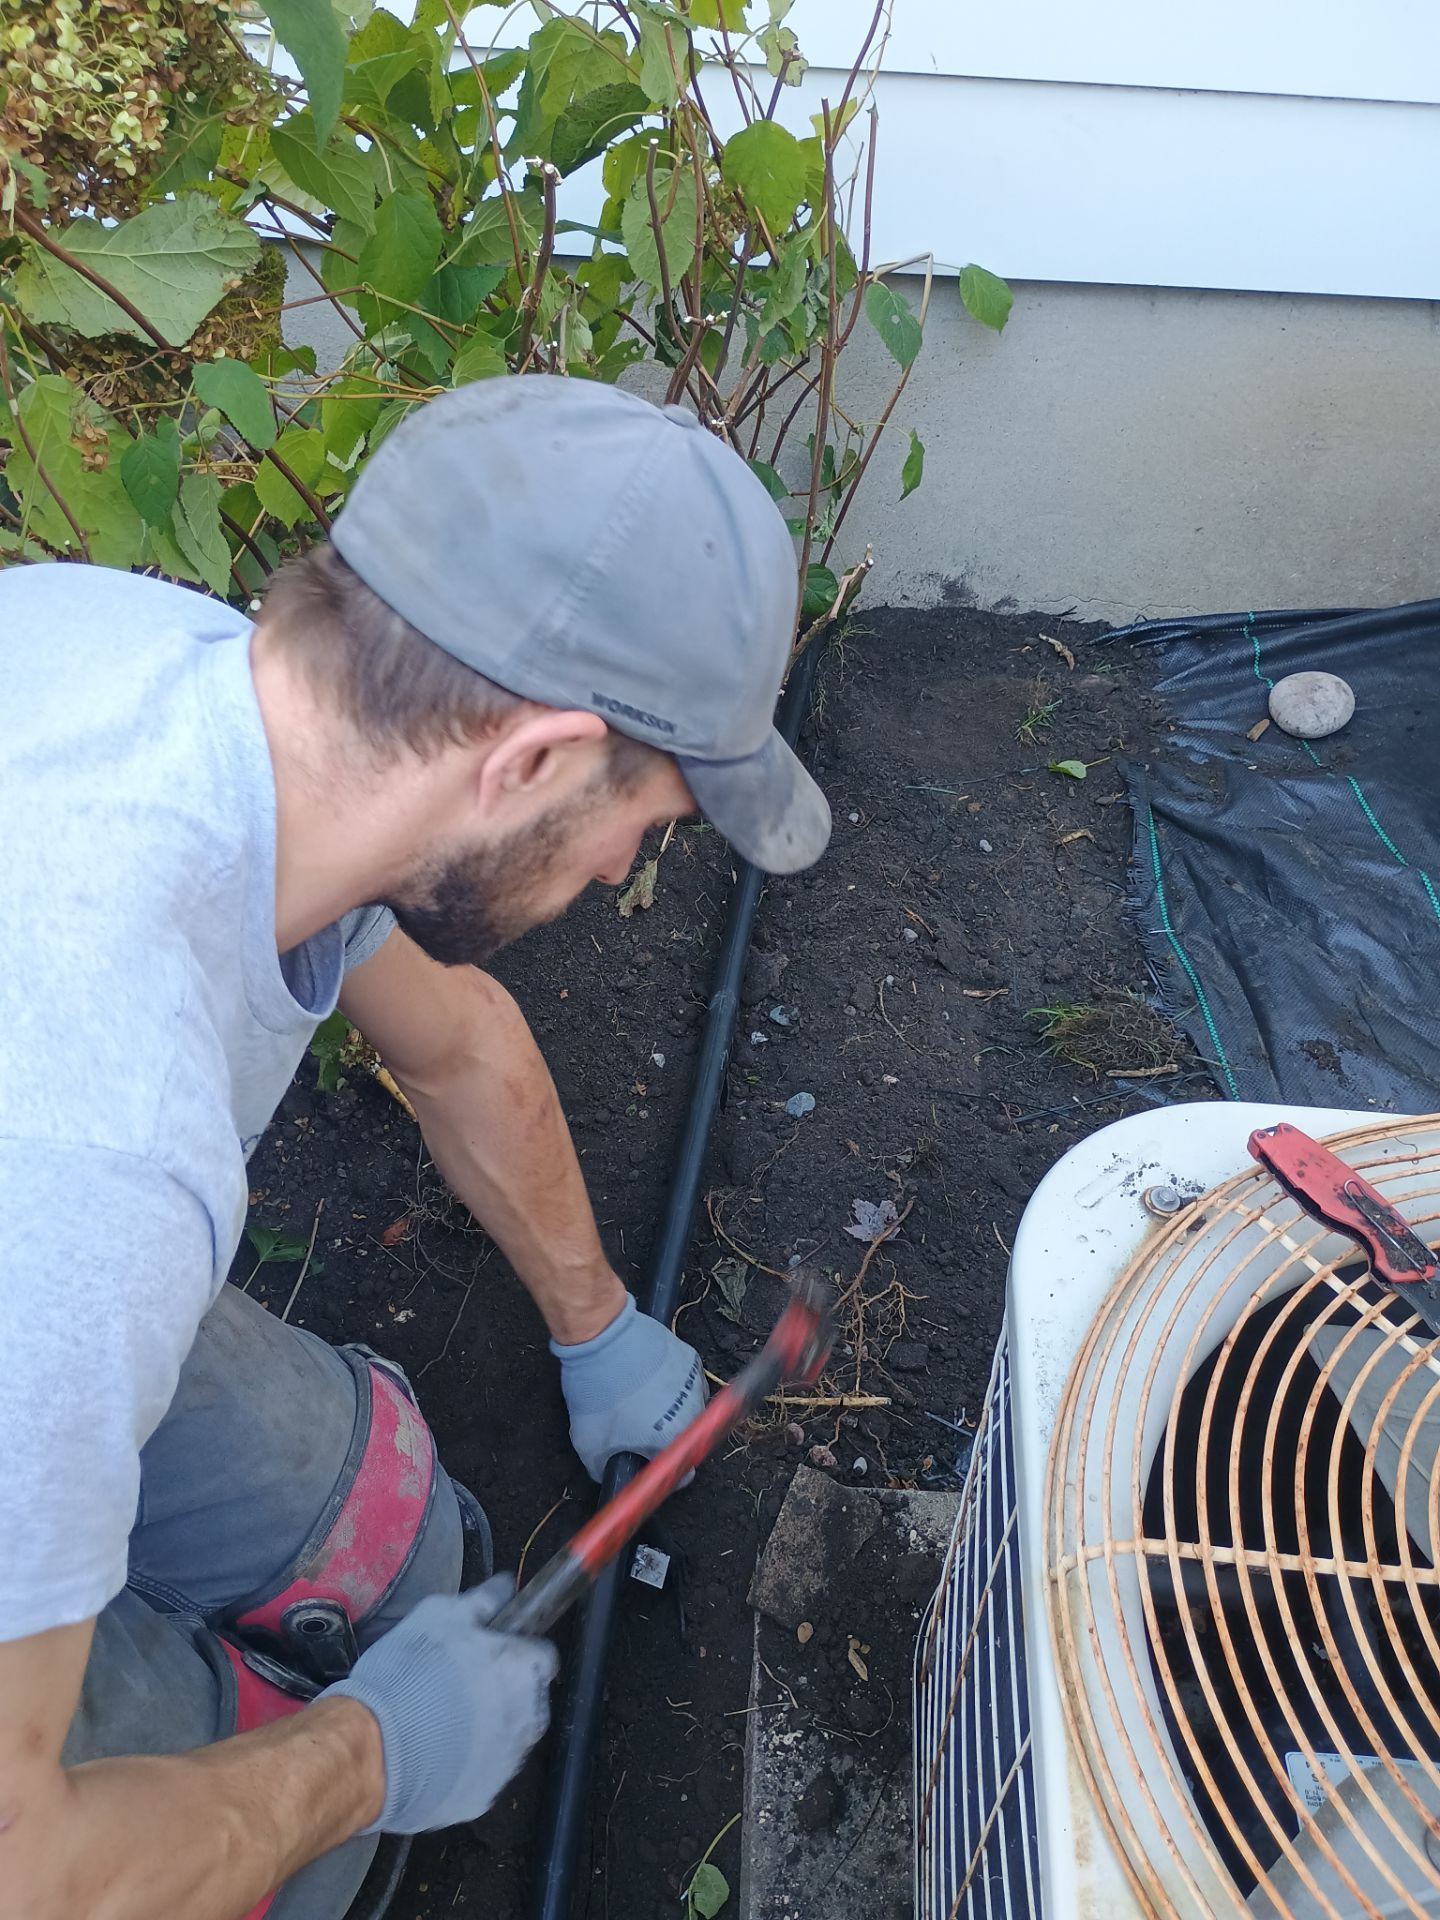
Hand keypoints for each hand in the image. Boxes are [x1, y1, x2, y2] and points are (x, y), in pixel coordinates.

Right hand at [323, 1576, 555, 1833]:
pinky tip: (434, 1753)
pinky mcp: (484, 1798)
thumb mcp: (438, 1615)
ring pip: (507, 1736)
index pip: (543, 1655)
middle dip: (503, 1691)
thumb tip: (505, 1589)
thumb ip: (483, 1601)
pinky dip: (467, 1763)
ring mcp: (508, 1763)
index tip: (490, 1653)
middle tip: (459, 1686)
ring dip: (487, 1727)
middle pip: (528, 1698)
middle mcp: (528, 1718)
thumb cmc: (406, 1676)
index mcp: (522, 1669)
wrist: (370, 1751)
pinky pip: (482, 1771)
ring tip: (441, 1721)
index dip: (516, 1650)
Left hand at [552, 1294, 706, 1481]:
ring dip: (671, 1410)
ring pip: (689, 1409)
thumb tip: (609, 1473)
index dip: (662, 1470)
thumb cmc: (599, 1389)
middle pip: (686, 1440)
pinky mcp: (691, 1359)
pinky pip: (687, 1383)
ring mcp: (694, 1384)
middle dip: (665, 1438)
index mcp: (672, 1441)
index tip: (647, 1462)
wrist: (603, 1339)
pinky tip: (648, 1379)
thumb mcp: (589, 1444)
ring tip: (641, 1399)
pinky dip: (672, 1385)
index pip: (682, 1475)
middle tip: (638, 1427)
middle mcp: (692, 1415)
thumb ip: (603, 1470)